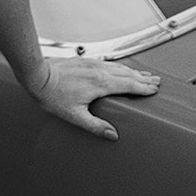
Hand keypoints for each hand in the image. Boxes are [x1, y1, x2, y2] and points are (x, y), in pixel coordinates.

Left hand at [32, 57, 160, 140]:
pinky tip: (120, 69)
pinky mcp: (85, 61)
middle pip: (127, 74)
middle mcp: (99, 71)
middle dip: (143, 78)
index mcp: (100, 84)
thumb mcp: (74, 116)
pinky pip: (109, 63)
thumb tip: (112, 134)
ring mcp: (92, 64)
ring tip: (144, 75)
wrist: (38, 74)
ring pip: (119, 67)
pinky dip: (120, 67)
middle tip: (156, 81)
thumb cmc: (53, 95)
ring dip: (133, 71)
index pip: (128, 84)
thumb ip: (95, 126)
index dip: (143, 87)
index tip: (154, 89)